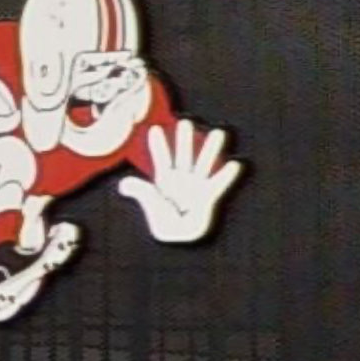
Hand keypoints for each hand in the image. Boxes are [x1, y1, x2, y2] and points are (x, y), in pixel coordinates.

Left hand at [119, 118, 240, 242]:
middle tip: (186, 121)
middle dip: (185, 139)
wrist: (179, 239)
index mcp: (166, 180)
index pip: (161, 158)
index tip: (154, 128)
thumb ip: (139, 191)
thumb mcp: (150, 202)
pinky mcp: (208, 197)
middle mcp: (182, 179)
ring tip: (219, 131)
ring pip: (204, 163)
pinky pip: (219, 184)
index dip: (158, 144)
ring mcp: (196, 186)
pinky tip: (235, 164)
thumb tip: (124, 183)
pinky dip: (226, 175)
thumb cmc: (164, 222)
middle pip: (184, 154)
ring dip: (211, 148)